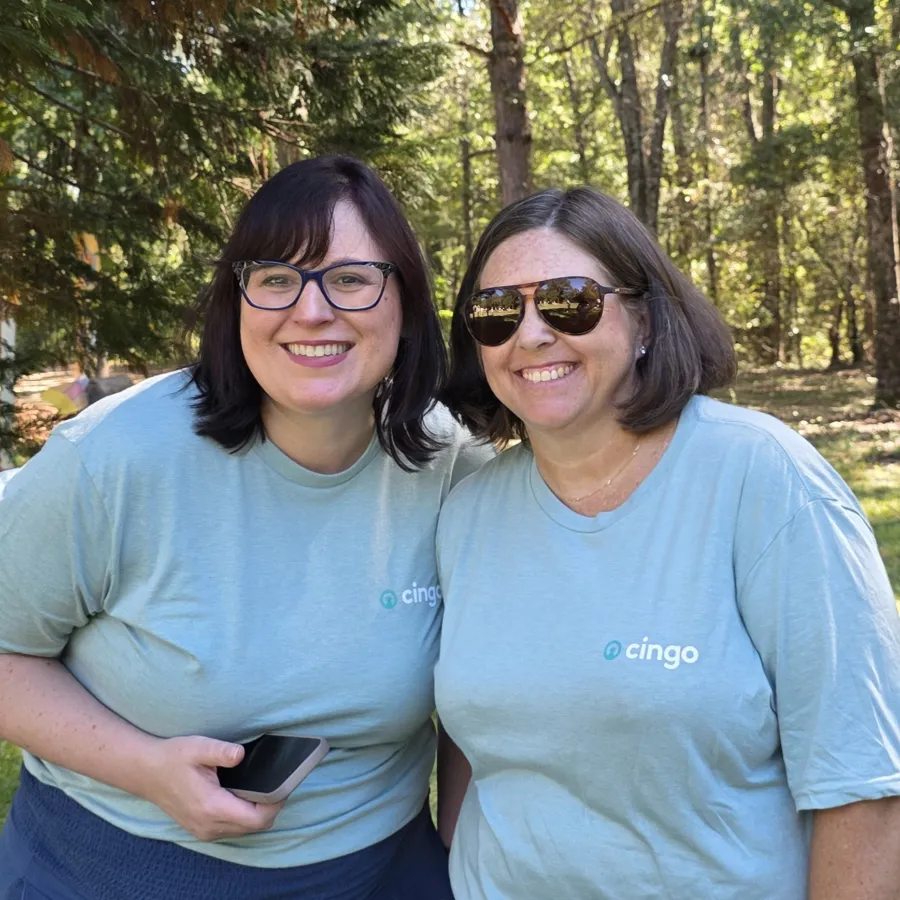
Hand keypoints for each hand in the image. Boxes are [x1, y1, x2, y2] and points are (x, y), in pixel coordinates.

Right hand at [136, 735, 284, 841]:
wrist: (145, 772)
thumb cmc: (172, 758)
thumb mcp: (198, 747)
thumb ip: (222, 751)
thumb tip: (241, 754)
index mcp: (211, 806)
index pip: (257, 818)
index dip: (275, 803)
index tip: (284, 783)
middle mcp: (209, 825)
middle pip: (255, 826)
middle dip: (271, 807)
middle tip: (279, 782)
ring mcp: (204, 830)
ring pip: (244, 829)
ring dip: (258, 813)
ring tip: (264, 787)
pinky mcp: (201, 829)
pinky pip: (232, 829)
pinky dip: (244, 816)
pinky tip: (245, 796)